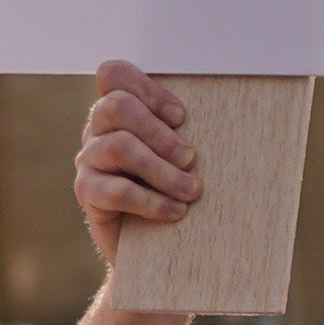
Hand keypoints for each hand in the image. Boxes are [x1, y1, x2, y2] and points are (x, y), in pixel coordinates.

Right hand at [74, 60, 198, 273]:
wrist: (157, 248)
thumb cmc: (177, 189)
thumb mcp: (182, 154)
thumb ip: (186, 131)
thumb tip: (236, 113)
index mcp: (119, 111)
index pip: (114, 76)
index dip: (147, 89)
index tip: (181, 117)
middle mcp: (97, 130)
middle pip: (115, 107)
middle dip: (159, 132)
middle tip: (191, 159)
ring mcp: (89, 161)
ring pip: (117, 147)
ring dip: (161, 169)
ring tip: (192, 190)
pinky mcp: (87, 193)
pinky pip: (114, 190)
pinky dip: (150, 201)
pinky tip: (176, 212)